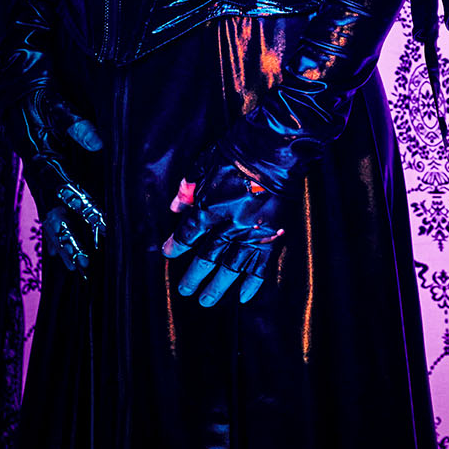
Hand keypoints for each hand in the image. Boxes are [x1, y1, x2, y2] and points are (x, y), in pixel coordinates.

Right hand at [11, 88, 105, 274]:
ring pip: (48, 213)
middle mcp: (34, 169)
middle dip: (69, 236)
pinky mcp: (38, 173)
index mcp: (39, 153)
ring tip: (75, 267)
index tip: (98, 223)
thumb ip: (75, 123)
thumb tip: (99, 143)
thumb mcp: (56, 100)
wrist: (14, 81)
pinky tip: (59, 252)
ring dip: (62, 240)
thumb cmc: (38, 89)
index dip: (79, 205)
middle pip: (51, 210)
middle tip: (84, 262)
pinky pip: (47, 206)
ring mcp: (34, 174)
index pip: (62, 185)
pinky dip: (54, 229)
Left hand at [162, 153, 285, 306]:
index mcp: (211, 206)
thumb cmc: (240, 151)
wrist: (279, 147)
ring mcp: (253, 232)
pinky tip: (244, 296)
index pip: (188, 234)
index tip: (169, 253)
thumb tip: (174, 207)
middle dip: (195, 275)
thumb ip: (188, 187)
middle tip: (186, 290)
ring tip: (207, 300)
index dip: (177, 246)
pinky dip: (253, 281)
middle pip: (208, 256)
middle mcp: (230, 225)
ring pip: (232, 266)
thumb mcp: (206, 163)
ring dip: (219, 285)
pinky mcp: (273, 234)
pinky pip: (262, 264)